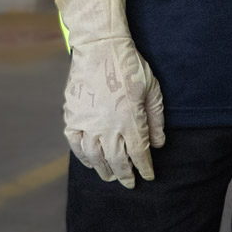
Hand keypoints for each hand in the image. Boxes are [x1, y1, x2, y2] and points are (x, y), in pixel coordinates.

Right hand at [57, 0, 164, 188]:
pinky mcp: (72, 116)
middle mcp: (107, 126)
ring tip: (110, 176)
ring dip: (103, 169)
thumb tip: (159, 143)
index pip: (139, 153)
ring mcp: (87, 123)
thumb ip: (156, 118)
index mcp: (129, 120)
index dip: (144, 167)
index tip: (148, 176)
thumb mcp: (152, 90)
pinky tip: (89, 161)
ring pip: (95, 156)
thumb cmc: (130, 66)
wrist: (100, 48)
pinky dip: (82, 156)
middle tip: (129, 183)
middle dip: (124, 174)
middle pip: (116, 159)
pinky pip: (75, 144)